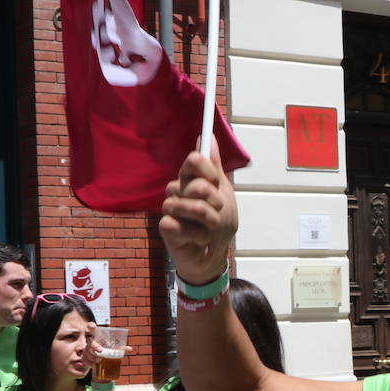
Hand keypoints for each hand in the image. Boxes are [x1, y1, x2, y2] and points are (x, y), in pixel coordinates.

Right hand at [159, 146, 235, 284]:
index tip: (216, 183)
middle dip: (214, 202)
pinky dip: (198, 235)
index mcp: (192, 179)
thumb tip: (208, 136)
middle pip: (197, 185)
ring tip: (210, 227)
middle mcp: (178, 190)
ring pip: (190, 205)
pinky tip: (199, 239)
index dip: (208, 171)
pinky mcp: (165, 227)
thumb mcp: (223, 193)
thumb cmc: (218, 224)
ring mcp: (170, 208)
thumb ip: (214, 167)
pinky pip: (181, 224)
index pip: (194, 161)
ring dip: (209, 220)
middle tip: (217, 212)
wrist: (214, 254)